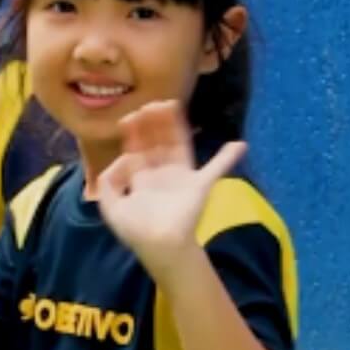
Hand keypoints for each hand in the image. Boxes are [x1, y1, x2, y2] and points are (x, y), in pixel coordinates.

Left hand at [96, 100, 245, 279]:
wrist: (160, 246)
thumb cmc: (136, 230)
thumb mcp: (110, 206)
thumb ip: (109, 181)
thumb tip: (124, 158)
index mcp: (141, 179)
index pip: (138, 150)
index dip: (135, 133)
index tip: (131, 116)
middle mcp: (162, 174)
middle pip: (158, 142)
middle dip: (153, 124)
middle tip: (150, 104)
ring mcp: (182, 178)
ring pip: (179, 145)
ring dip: (176, 126)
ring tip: (171, 104)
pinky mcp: (200, 185)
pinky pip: (217, 169)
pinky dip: (228, 157)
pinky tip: (240, 144)